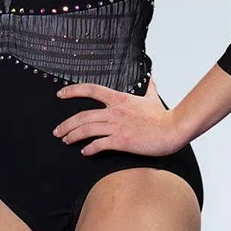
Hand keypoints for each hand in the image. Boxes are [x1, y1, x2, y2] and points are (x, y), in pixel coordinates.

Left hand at [53, 79, 185, 157]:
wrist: (173, 130)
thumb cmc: (163, 116)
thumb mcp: (153, 98)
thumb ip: (149, 87)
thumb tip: (150, 78)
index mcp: (119, 98)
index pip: (91, 89)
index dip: (73, 91)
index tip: (60, 94)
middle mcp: (115, 111)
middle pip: (82, 115)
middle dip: (66, 124)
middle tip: (58, 131)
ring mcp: (117, 126)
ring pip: (87, 130)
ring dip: (73, 136)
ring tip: (66, 140)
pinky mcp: (121, 141)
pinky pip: (99, 145)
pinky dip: (89, 149)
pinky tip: (85, 152)